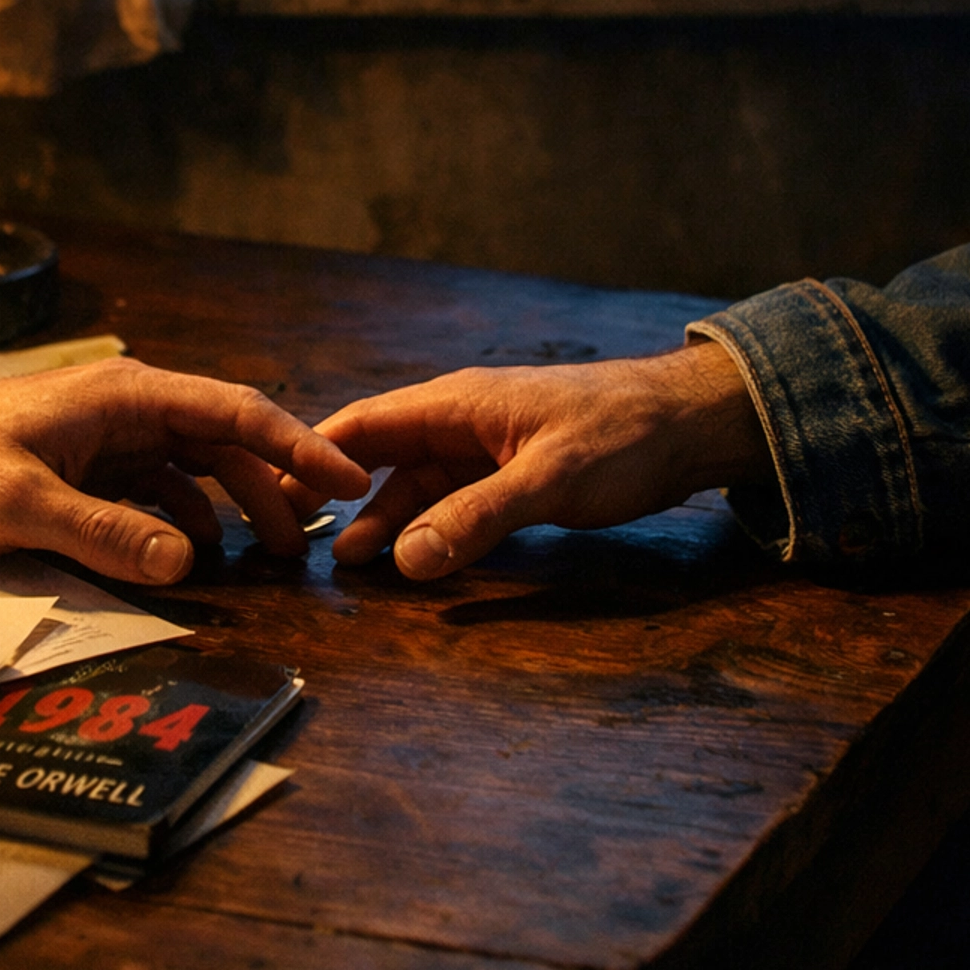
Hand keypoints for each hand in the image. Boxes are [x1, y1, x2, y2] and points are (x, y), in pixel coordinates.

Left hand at [0, 356, 370, 580]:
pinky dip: (189, 516)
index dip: (298, 444)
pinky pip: (161, 485)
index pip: (234, 411)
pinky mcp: (92, 463)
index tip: (348, 476)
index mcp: (126, 395)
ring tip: (270, 552)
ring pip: (198, 464)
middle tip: (318, 535)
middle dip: (276, 483)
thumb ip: (103, 533)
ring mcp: (111, 434)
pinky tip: (198, 551)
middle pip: (226, 439)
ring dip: (236, 502)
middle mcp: (128, 406)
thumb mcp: (20, 504)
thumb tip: (186, 561)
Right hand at [304, 343, 769, 579]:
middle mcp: (464, 422)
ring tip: (351, 565)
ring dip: (388, 522)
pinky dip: (432, 529)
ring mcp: (489, 449)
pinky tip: (417, 560)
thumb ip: (476, 518)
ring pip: (420, 486)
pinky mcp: (516, 475)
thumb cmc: (624, 435)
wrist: (694, 426)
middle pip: (383, 458)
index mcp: (458, 404)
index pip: (365, 424)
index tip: (274, 494)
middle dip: (341, 498)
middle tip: (295, 539)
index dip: (316, 457)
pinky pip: (457, 502)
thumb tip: (407, 560)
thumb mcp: (548, 480)